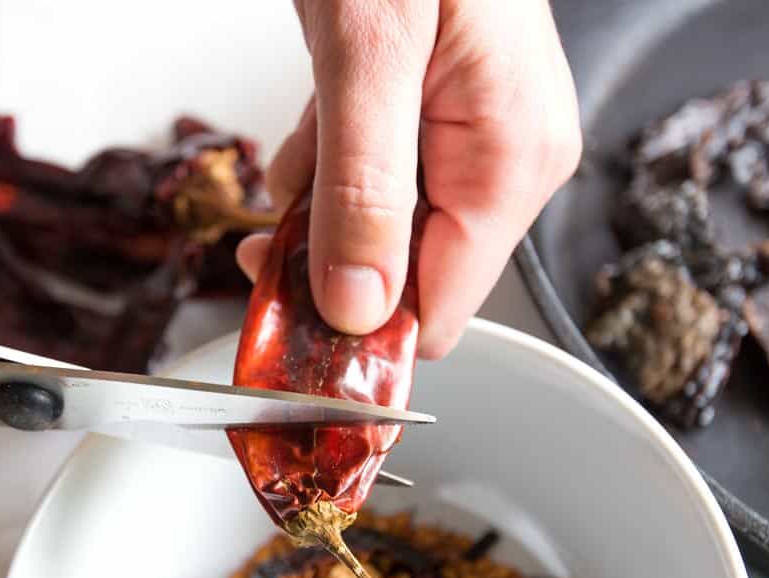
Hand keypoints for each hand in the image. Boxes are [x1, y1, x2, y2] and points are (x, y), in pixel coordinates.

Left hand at [236, 0, 580, 358]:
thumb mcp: (367, 51)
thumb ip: (363, 185)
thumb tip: (356, 305)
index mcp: (508, 159)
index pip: (439, 311)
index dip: (360, 335)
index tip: (284, 335)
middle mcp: (506, 158)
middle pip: (411, 276)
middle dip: (330, 270)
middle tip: (261, 247)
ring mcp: (477, 136)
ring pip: (389, 231)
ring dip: (322, 219)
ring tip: (288, 167)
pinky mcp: (441, 112)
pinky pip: (383, 179)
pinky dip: (332, 176)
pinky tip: (308, 143)